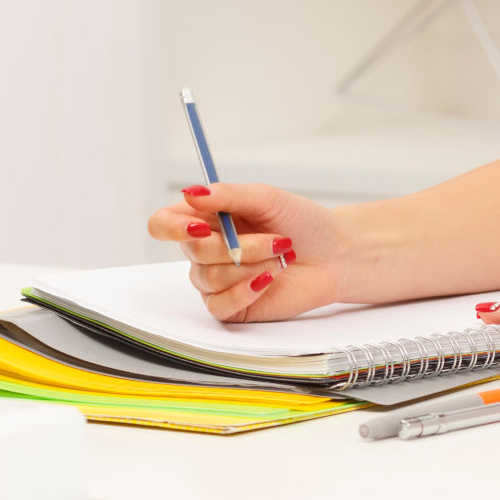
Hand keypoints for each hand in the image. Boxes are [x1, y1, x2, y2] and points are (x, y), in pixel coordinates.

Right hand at [146, 183, 346, 322]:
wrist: (335, 254)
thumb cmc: (302, 222)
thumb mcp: (267, 198)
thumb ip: (228, 194)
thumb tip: (191, 193)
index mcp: (207, 218)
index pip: (164, 224)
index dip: (173, 227)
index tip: (198, 225)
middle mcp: (206, 250)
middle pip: (194, 251)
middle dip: (239, 245)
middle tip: (276, 240)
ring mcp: (216, 280)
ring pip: (210, 277)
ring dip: (252, 265)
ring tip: (281, 257)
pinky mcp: (231, 306)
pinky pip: (219, 305)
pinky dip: (246, 291)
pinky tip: (268, 280)